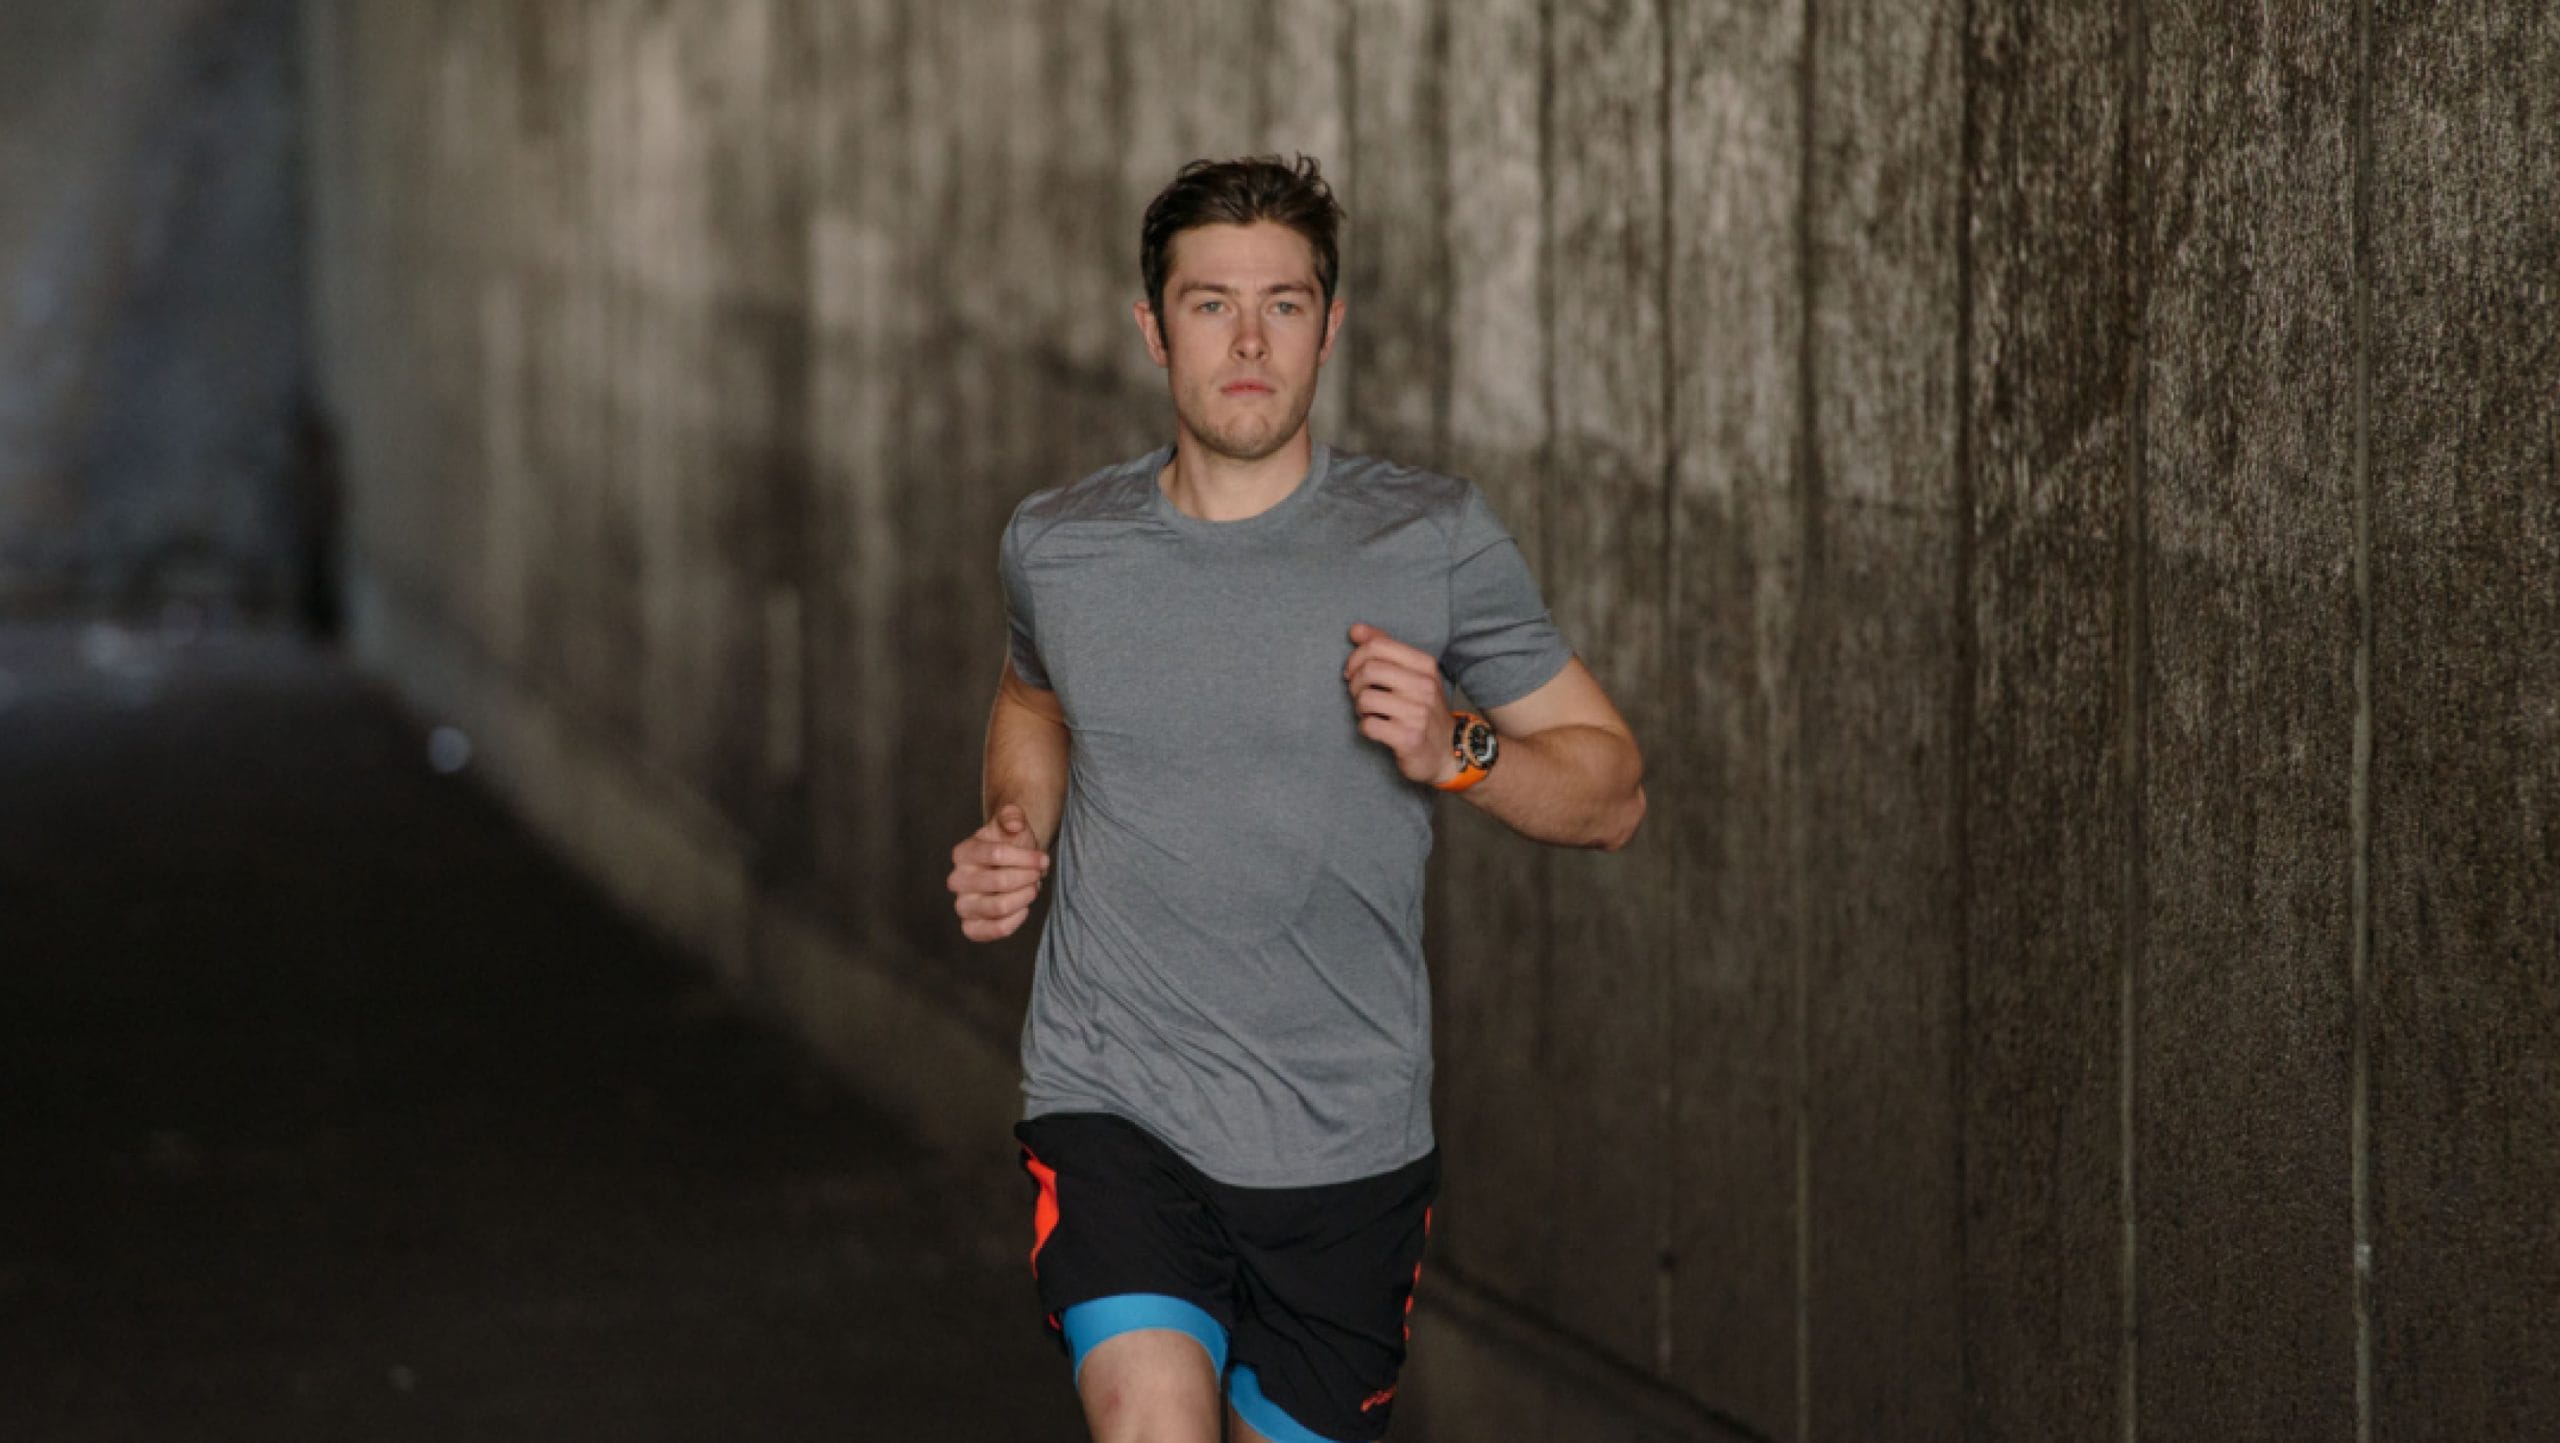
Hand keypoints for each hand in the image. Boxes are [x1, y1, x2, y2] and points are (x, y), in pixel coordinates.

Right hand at [949, 804, 1050, 941]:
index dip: (1026, 857)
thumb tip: (1013, 824)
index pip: (996, 854)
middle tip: (1038, 874)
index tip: (1044, 859)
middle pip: (999, 882)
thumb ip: (1012, 815)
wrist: (1009, 865)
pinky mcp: (971, 927)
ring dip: (1024, 897)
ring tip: (1032, 888)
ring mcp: (962, 906)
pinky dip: (1016, 920)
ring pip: (998, 907)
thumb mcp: (1011, 822)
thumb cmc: (1010, 843)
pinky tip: (1024, 907)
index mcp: (963, 852)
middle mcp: (956, 880)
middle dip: (1027, 877)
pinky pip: (995, 930)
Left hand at [1344, 622, 1457, 785]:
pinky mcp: (1409, 738)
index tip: (1353, 671)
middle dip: (1355, 683)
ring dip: (1360, 708)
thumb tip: (1355, 629)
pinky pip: (1369, 726)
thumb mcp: (1413, 674)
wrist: (1447, 751)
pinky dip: (1365, 728)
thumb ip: (1385, 649)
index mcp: (1425, 665)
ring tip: (1370, 713)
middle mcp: (1424, 686)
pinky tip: (1376, 729)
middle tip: (1359, 694)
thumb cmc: (1422, 708)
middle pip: (1369, 670)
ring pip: (1365, 698)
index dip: (1356, 657)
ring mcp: (1418, 713)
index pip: (1378, 645)